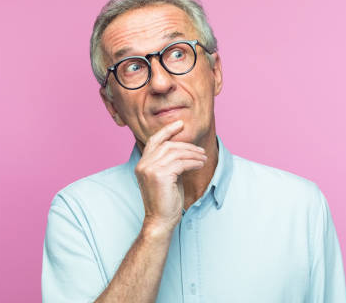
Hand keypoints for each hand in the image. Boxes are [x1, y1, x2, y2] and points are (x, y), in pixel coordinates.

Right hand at [135, 120, 206, 234]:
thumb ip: (170, 163)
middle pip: (168, 146)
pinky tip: (200, 164)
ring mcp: (150, 169)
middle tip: (201, 150)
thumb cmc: (165, 201)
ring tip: (203, 158)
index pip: (154, 141)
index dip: (167, 131)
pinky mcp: (160, 175)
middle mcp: (143, 164)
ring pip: (176, 153)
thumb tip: (184, 150)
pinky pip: (181, 163)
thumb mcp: (166, 177)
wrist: (160, 221)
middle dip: (187, 146)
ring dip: (193, 154)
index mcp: (142, 164)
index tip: (180, 124)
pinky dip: (193, 162)